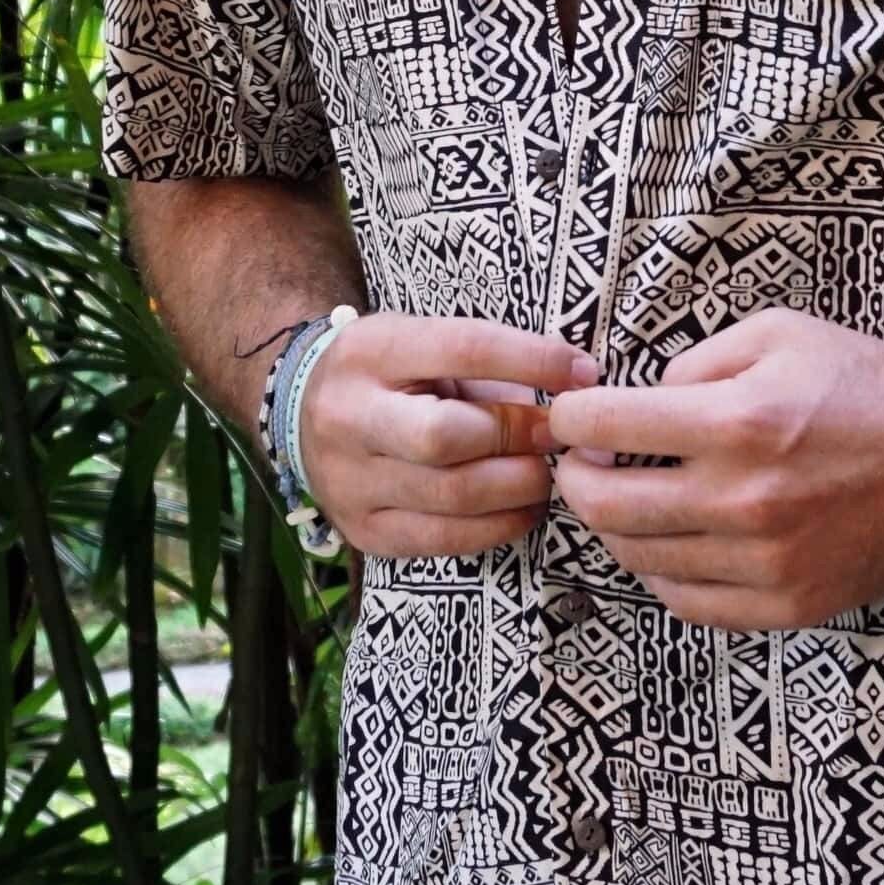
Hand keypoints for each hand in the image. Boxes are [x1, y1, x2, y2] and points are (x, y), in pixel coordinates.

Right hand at [300, 315, 598, 556]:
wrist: (300, 409)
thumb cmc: (390, 372)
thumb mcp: (427, 345)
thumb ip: (489, 369)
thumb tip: (574, 391)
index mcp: (372, 352)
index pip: (463, 349)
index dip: (533, 361)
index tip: (583, 373)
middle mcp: (350, 417)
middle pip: (446, 437)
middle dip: (518, 438)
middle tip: (558, 437)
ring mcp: (349, 481)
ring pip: (450, 497)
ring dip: (519, 488)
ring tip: (548, 474)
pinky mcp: (362, 530)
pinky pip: (442, 540)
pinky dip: (498, 526)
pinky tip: (524, 508)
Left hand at [547, 308, 883, 629]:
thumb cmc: (863, 385)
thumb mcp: (779, 334)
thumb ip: (697, 361)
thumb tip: (642, 401)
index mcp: (738, 423)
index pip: (605, 425)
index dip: (569, 418)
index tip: (569, 418)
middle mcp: (744, 500)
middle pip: (606, 504)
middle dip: (575, 479)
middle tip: (581, 465)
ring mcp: (765, 562)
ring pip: (640, 557)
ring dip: (616, 527)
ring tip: (623, 501)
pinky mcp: (786, 605)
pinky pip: (688, 604)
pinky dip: (662, 573)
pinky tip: (669, 543)